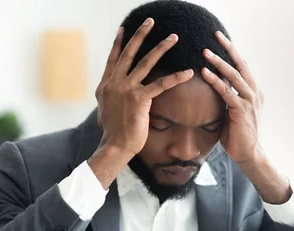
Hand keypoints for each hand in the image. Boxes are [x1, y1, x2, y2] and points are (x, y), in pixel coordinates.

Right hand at [89, 18, 193, 187]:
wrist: (114, 146)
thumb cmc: (113, 133)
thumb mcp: (105, 110)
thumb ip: (110, 97)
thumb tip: (112, 94)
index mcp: (106, 85)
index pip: (114, 58)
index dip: (119, 43)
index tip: (125, 29)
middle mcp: (114, 83)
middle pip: (129, 53)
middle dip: (141, 35)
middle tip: (151, 21)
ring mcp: (126, 89)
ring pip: (146, 62)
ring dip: (161, 47)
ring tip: (174, 37)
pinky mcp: (140, 99)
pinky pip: (161, 84)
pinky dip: (176, 77)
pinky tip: (188, 72)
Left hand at [200, 31, 264, 164]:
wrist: (248, 154)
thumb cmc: (237, 135)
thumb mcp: (232, 113)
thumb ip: (227, 99)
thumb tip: (215, 88)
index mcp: (253, 92)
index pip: (242, 67)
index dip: (232, 52)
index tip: (220, 39)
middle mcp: (254, 93)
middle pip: (241, 65)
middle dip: (228, 49)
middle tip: (215, 35)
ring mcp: (250, 102)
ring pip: (234, 76)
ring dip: (219, 62)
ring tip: (205, 51)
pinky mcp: (242, 111)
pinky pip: (227, 92)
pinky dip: (216, 81)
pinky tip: (205, 73)